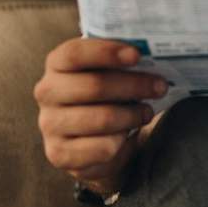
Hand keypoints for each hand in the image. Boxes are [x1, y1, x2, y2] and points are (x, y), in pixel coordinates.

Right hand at [34, 38, 168, 195]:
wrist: (93, 138)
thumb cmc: (107, 95)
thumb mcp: (111, 72)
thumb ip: (123, 61)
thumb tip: (154, 55)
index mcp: (57, 65)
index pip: (74, 54)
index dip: (106, 52)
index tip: (136, 55)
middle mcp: (47, 93)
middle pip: (94, 86)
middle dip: (134, 85)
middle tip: (160, 86)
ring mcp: (50, 125)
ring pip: (102, 118)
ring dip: (133, 115)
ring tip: (146, 112)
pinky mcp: (59, 154)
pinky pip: (103, 147)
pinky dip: (122, 141)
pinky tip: (126, 135)